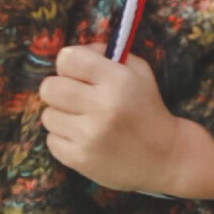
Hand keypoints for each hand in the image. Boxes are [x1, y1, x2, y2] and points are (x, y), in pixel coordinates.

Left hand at [39, 44, 180, 192]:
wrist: (165, 157)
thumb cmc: (147, 108)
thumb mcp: (138, 71)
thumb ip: (104, 55)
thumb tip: (73, 53)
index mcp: (117, 80)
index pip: (67, 59)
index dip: (70, 64)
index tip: (79, 73)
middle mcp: (102, 107)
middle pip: (49, 87)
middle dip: (59, 89)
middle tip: (74, 96)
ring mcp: (89, 136)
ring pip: (47, 115)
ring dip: (62, 115)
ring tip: (82, 120)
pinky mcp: (80, 160)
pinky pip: (51, 140)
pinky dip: (64, 138)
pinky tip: (83, 138)